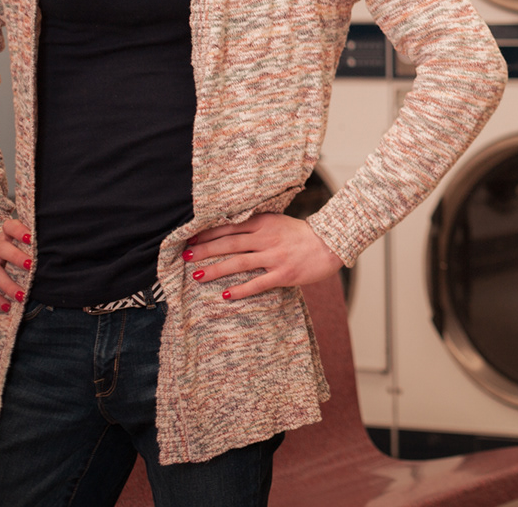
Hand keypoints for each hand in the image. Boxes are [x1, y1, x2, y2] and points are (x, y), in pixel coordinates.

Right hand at [0, 218, 30, 311]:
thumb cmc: (9, 248)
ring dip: (8, 285)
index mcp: (5, 235)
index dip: (20, 230)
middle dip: (17, 258)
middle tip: (32, 266)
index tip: (31, 238)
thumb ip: (32, 244)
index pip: (10, 226)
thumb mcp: (17, 241)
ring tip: (22, 296)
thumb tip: (60, 250)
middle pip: (3, 249)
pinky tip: (7, 306)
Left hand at [183, 213, 341, 300]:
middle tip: (185, 256)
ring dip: (215, 270)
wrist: (332, 243)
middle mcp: (267, 238)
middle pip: (229, 244)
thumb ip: (257, 224)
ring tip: (196, 276)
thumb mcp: (279, 221)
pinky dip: (240, 289)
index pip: (230, 227)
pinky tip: (225, 295)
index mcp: (265, 222)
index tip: (190, 239)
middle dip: (204, 250)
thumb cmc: (304, 234)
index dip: (208, 234)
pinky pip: (257, 284)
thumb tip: (230, 228)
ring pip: (238, 263)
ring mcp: (275, 257)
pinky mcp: (284, 275)